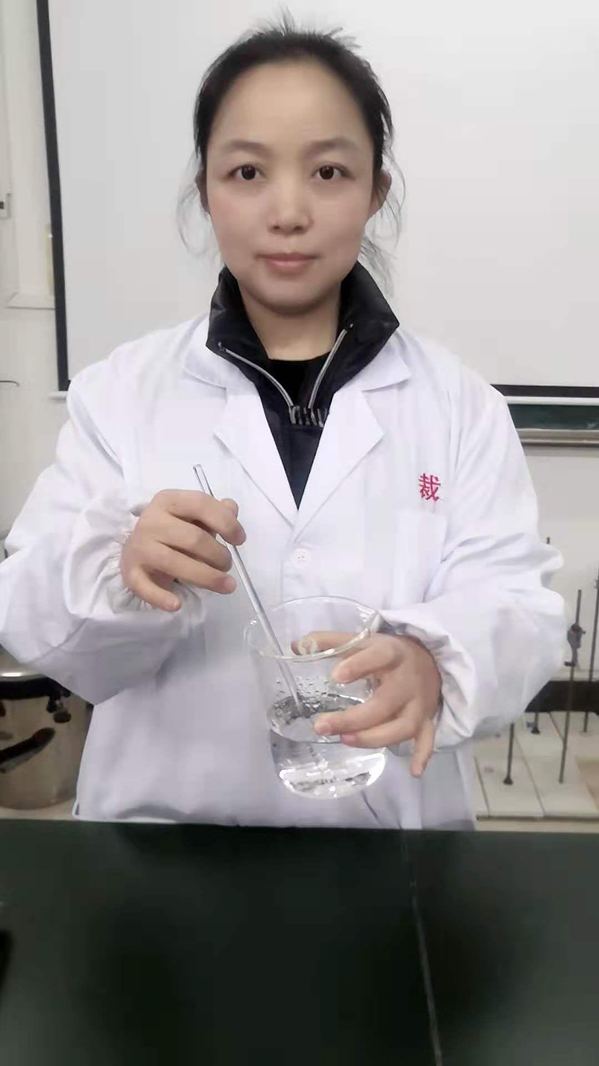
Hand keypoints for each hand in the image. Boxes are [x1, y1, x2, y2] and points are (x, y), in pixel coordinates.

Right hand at [120, 490, 245, 611]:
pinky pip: (145, 587)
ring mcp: (139, 547)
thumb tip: (231, 507)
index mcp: (168, 501)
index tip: (240, 540)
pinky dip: (161, 597)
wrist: (137, 550)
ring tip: (226, 585)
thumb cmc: (174, 532)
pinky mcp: (131, 572)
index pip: (200, 504)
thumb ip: (215, 512)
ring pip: (174, 563)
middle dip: (218, 555)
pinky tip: (177, 605)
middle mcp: (150, 520)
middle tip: (227, 565)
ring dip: (206, 577)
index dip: (226, 522)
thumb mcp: (194, 517)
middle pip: (193, 538)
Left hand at [306, 632, 441, 776]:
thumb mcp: (364, 641)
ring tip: (346, 740)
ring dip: (376, 737)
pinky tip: (414, 771)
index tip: (335, 678)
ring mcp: (419, 704)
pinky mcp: (426, 720)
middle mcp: (408, 681)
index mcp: (392, 654)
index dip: (358, 666)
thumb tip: (297, 646)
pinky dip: (423, 754)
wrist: (431, 661)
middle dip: (354, 718)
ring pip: (403, 726)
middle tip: (322, 726)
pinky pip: (428, 739)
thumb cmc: (389, 654)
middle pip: (384, 703)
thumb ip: (330, 642)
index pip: (378, 657)